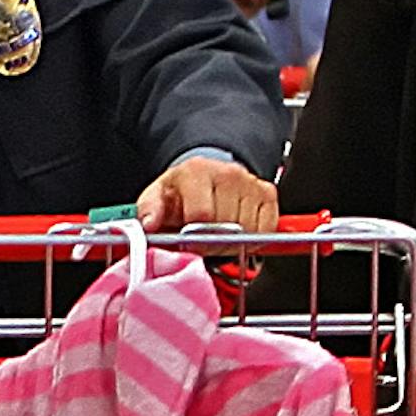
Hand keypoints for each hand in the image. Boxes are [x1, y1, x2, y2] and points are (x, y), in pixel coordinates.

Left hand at [135, 156, 279, 233]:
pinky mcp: (267, 194)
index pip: (203, 215)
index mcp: (197, 172)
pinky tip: (236, 233)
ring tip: (217, 235)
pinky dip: (251, 239)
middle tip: (202, 241)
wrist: (204, 178)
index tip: (188, 244)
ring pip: (246, 231)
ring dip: (231, 243)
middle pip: (226, 226)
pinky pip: (265, 230)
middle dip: (212, 242)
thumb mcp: (156, 198)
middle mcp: (228, 174)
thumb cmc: (180, 193)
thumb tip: (148, 223)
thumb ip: (148, 210)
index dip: (194, 238)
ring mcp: (251, 183)